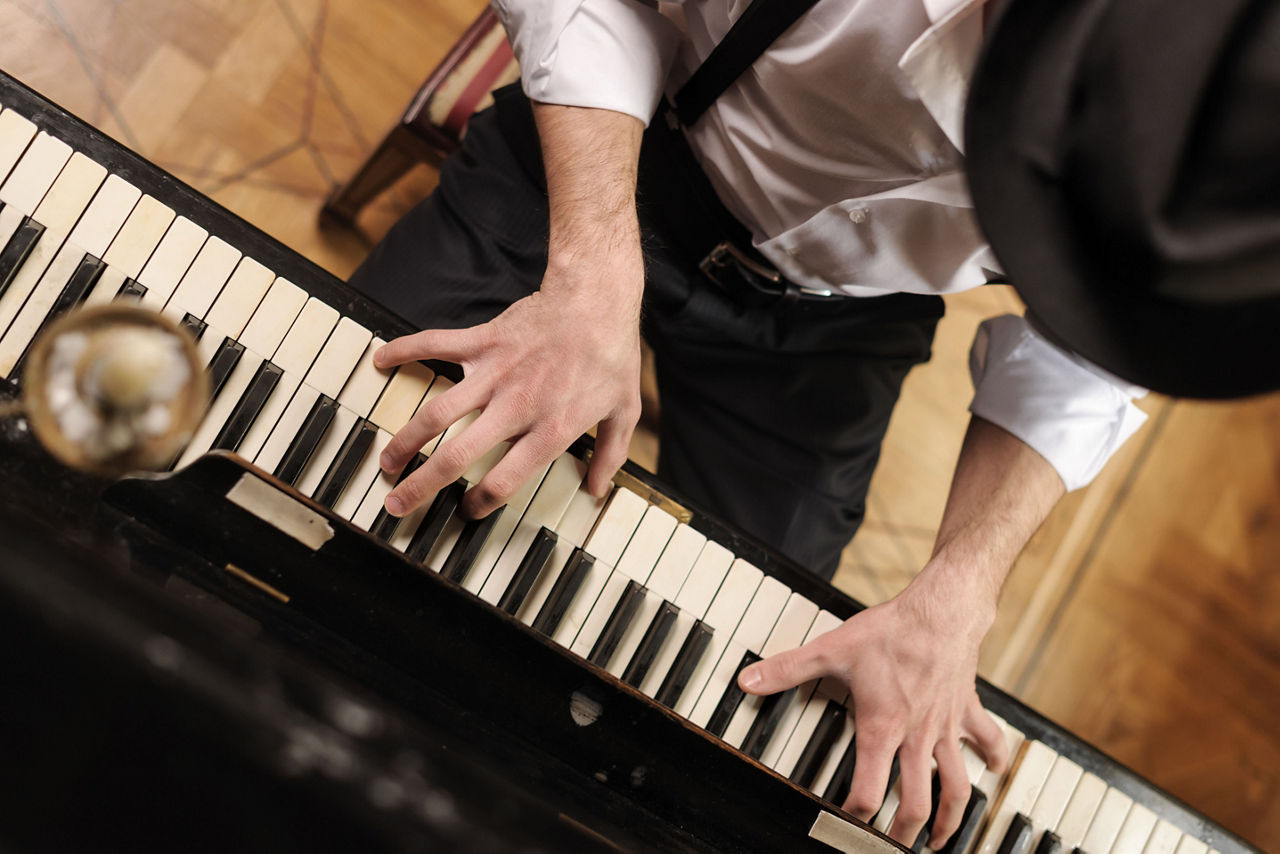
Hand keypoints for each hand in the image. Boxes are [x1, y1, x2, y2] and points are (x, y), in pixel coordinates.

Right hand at [374, 248, 644, 519]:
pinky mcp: (483, 341)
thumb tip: (597, 490)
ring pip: (437, 412)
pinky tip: (380, 360)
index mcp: (549, 430)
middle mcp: (515, 407)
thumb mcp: (624, 412)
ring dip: (405, 439)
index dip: (480, 502)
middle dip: (421, 485)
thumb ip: (610, 455)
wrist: (595, 298)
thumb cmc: (612, 355)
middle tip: (397, 503)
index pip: (504, 481)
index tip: (467, 511)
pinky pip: (436, 345)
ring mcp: (494, 374)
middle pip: (457, 456)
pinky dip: (405, 350)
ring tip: (386, 461)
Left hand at [738, 569, 1007, 848]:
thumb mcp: (831, 649)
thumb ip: (787, 669)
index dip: (854, 816)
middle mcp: (917, 736)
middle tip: (894, 847)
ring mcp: (946, 727)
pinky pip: (988, 742)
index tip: (845, 826)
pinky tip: (994, 772)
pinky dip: (994, 760)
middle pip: (915, 802)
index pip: (867, 790)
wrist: (942, 610)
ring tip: (940, 838)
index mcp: (882, 728)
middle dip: (904, 833)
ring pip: (955, 786)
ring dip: (950, 817)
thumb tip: (749, 680)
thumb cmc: (892, 630)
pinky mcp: (968, 711)